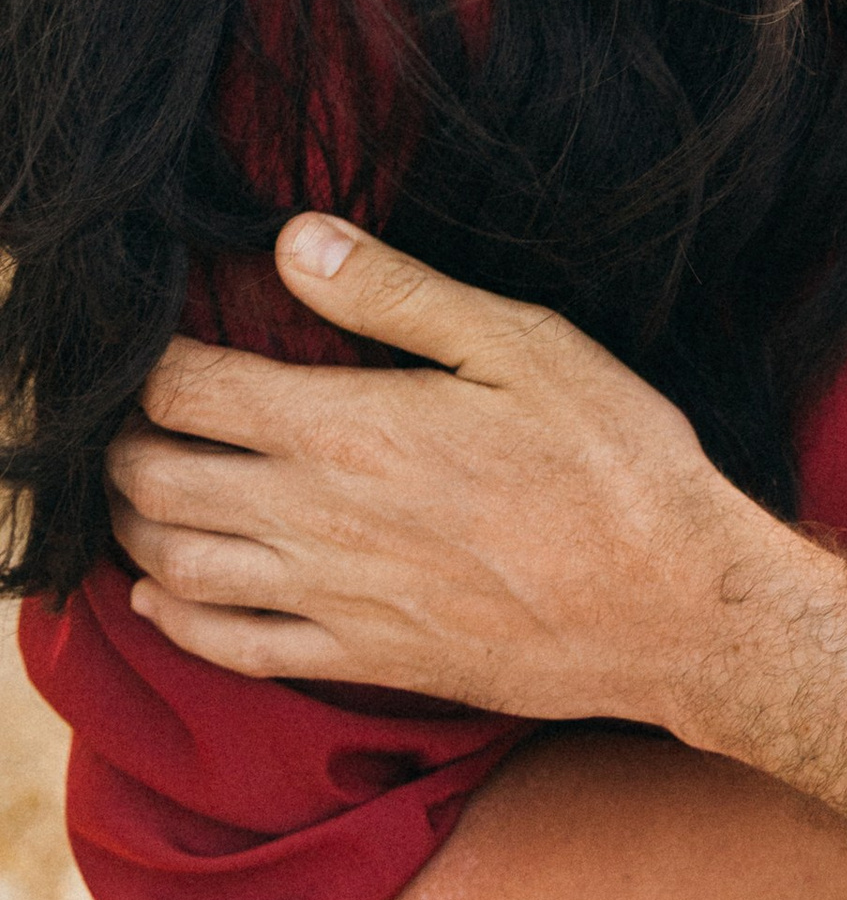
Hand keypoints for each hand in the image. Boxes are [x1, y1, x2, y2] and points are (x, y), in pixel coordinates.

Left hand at [112, 217, 846, 899]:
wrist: (672, 607)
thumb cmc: (612, 461)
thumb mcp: (521, 344)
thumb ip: (396, 295)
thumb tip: (294, 241)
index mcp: (349, 428)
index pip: (190, 389)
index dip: (149, 361)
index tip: (150, 341)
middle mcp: (318, 518)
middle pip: (158, 479)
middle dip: (121, 442)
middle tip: (124, 414)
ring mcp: (332, 599)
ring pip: (177, 563)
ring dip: (133, 523)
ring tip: (134, 488)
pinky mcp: (361, 658)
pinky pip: (230, 647)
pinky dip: (174, 617)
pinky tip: (160, 593)